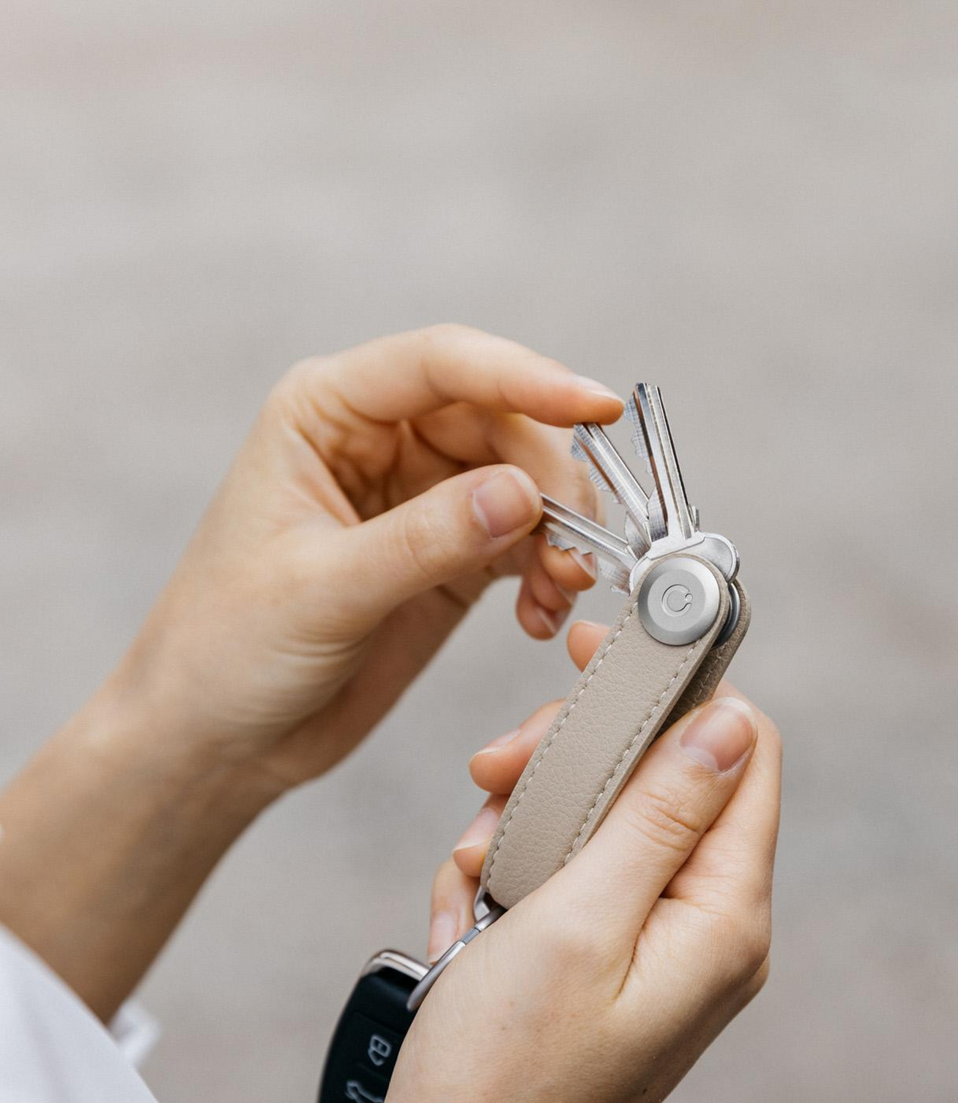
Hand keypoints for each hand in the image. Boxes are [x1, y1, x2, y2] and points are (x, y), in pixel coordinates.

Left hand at [116, 325, 619, 789]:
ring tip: (561, 593)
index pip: (441, 365)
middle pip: (500, 423)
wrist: (217, 737)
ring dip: (559, 532)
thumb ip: (424, 540)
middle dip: (551, 481)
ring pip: (523, 482)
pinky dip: (547, 572)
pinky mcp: (447, 558)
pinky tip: (541, 615)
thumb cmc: (228, 648)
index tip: (594, 406)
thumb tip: (520, 494)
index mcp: (326, 413)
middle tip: (577, 552)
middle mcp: (378, 441)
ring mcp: (418, 499)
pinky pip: (523, 542)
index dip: (525, 377)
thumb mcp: (324, 591)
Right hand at [367, 620, 780, 1102]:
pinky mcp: (602, 963)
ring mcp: (652, 947)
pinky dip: (502, 880)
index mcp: (723, 916)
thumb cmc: (502, 1077)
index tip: (592, 658)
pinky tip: (461, 926)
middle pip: (656, 775)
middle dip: (565, 764)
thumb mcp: (577, 919)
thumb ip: (657, 812)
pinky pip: (562, 875)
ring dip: (516, 827)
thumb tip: (727, 721)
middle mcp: (704, 928)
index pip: (741, 750)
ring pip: (594, 818)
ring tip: (467, 886)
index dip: (672, 689)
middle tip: (490, 772)